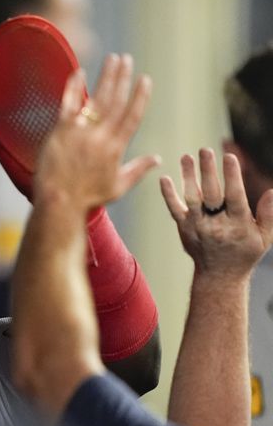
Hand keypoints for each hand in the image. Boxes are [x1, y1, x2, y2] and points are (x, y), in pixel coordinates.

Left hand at [35, 54, 158, 212]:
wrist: (59, 201)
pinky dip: (74, 86)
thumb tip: (158, 158)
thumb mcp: (118, 186)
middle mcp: (100, 136)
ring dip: (106, 76)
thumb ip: (138, 169)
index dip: (140, 96)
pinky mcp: (61, 130)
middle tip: (127, 59)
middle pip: (115, 101)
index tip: (145, 79)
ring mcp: (80, 132)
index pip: (132, 116)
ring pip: (96, 98)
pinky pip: (68, 103)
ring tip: (112, 58)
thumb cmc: (87, 197)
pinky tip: (79, 71)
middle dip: (123, 78)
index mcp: (116, 148)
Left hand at [160, 149, 272, 279]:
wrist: (218, 275)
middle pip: (211, 194)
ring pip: (191, 198)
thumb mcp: (265, 237)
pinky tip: (164, 178)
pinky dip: (168, 195)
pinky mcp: (183, 228)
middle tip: (205, 150)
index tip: (230, 157)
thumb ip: (269, 215)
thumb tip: (272, 191)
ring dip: (188, 177)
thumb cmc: (244, 252)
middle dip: (208, 171)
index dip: (232, 177)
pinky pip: (174, 209)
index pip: (235, 197)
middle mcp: (215, 224)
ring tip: (187, 157)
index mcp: (238, 225)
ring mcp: (197, 226)